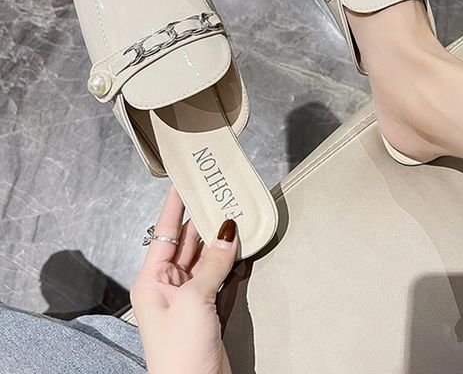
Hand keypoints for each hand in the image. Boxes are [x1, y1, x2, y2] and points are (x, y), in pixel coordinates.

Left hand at [131, 186, 236, 373]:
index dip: (173, 205)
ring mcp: (188, 295)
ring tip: (230, 212)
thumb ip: (212, 264)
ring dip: (217, 237)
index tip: (182, 182)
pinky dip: (227, 259)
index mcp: (152, 280)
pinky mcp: (206, 306)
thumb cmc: (179, 352)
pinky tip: (236, 244)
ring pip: (204, 256)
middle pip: (185, 241)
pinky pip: (217, 273)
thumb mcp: (193, 300)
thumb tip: (227, 233)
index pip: (163, 232)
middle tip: (216, 193)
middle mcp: (168, 284)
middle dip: (201, 218)